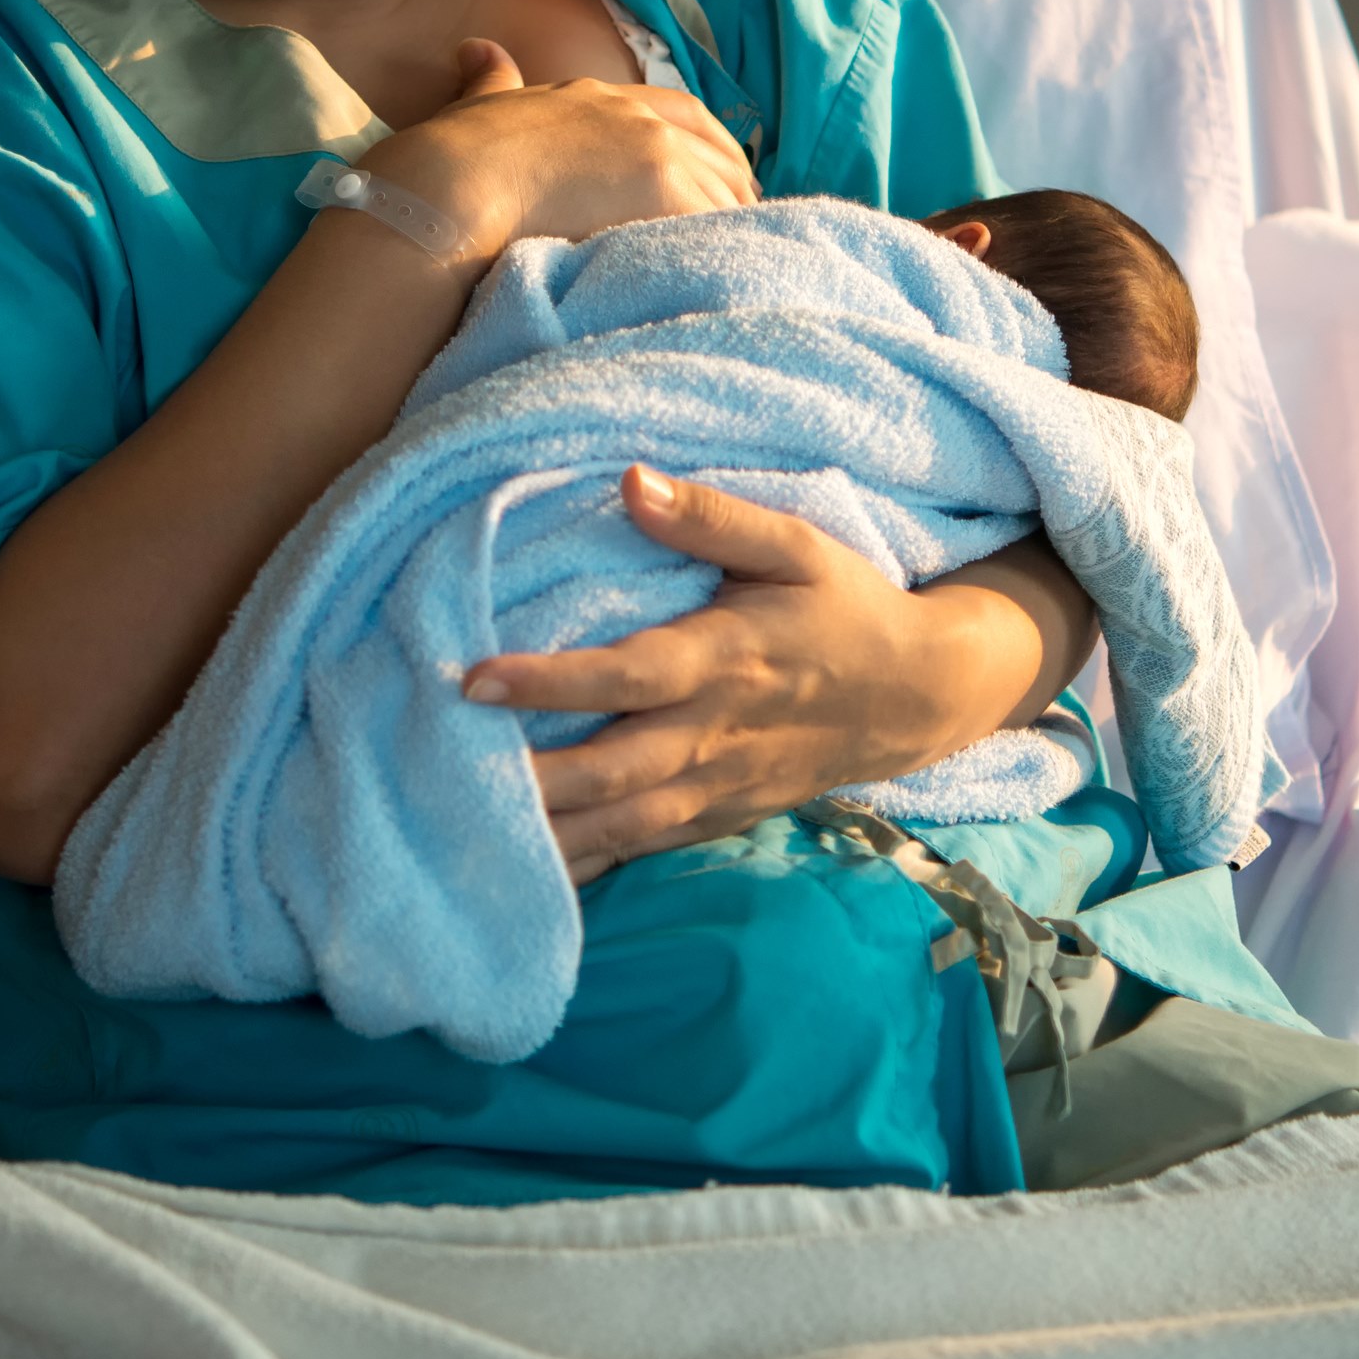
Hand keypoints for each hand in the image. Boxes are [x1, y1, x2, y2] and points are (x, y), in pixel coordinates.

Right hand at [365, 41, 754, 260]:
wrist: (448, 187)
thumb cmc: (449, 159)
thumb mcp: (477, 107)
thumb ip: (489, 81)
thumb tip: (476, 50)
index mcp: (596, 96)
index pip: (683, 113)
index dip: (713, 147)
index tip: (728, 179)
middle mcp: (632, 113)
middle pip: (715, 151)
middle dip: (735, 190)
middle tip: (743, 232)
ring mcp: (650, 145)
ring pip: (720, 188)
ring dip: (731, 226)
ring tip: (738, 267)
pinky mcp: (659, 183)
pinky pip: (712, 220)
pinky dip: (721, 246)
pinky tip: (723, 275)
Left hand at [463, 467, 1049, 883]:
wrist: (918, 695)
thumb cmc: (846, 606)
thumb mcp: (795, 545)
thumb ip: (711, 516)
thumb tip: (630, 480)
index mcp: (726, 659)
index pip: (628, 675)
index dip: (551, 681)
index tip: (474, 678)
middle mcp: (715, 734)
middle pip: (612, 770)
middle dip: (527, 777)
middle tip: (440, 771)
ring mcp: (718, 788)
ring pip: (621, 826)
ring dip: (545, 837)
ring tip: (462, 835)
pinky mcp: (720, 818)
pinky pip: (643, 850)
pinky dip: (584, 867)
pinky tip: (522, 877)